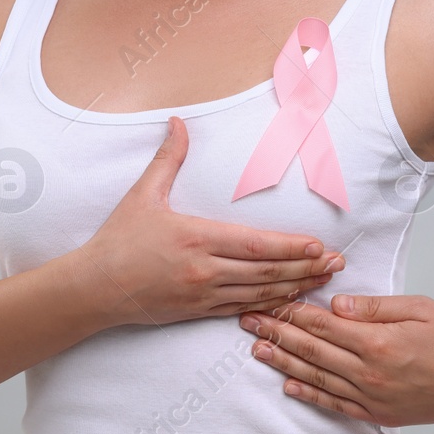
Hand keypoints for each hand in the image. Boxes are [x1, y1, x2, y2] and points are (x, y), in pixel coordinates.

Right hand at [83, 116, 346, 327]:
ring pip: (260, 294)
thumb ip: (168, 158)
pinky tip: (289, 299)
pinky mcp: (198, 311)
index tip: (318, 244)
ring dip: (296, 287)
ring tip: (323, 280)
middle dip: (306, 267)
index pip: (255, 246)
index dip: (290, 247)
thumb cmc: (118, 240)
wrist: (95, 288)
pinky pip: (243, 309)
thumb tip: (179, 122)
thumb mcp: (143, 195)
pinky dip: (270, 305)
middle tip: (337, 263)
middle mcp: (205, 270)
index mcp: (196, 238)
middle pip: (267, 272)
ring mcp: (203, 294)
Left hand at [239, 293, 433, 425]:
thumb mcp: (418, 308)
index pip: (323, 323)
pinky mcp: (378, 412)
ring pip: (316, 376)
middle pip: (312, 349)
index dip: (292, 311)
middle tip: (249, 322)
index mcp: (377, 342)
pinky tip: (290, 384)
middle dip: (276, 333)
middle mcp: (369, 372)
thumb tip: (337, 303)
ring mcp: (372, 396)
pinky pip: (335, 403)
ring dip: (284, 362)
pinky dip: (310, 393)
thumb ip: (374, 306)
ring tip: (257, 351)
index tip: (270, 301)